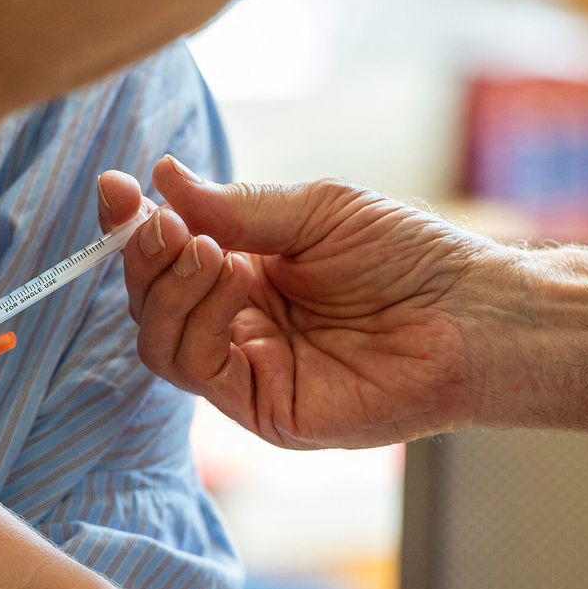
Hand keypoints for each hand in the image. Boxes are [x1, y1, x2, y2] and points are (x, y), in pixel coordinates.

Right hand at [99, 158, 500, 449]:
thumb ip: (238, 206)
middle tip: (158, 220)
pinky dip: (198, 320)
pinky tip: (228, 278)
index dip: (133, 228)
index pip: (167, 260)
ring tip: (201, 247)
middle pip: (152, 304)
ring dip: (168, 289)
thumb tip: (164, 178)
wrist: (471, 314)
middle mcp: (239, 327)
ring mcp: (248, 372)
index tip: (115, 189)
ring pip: (162, 341)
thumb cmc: (409, 259)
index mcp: (247, 278)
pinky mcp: (264, 410)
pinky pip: (200, 370)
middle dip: (143, 258)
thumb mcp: (316, 212)